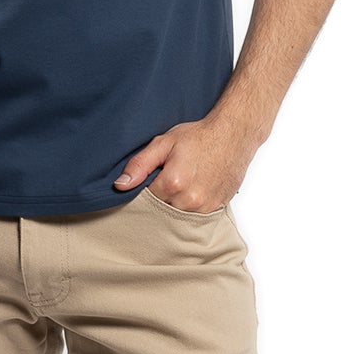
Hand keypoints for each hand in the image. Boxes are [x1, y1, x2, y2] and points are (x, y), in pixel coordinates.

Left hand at [113, 116, 252, 212]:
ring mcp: (205, 208)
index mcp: (173, 183)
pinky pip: (194, 218)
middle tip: (166, 183)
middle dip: (159, 201)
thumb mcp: (164, 143)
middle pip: (161, 212)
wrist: (234, 135)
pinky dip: (190, 210)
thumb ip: (140, 165)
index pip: (145, 200)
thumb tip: (120, 185)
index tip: (150, 182)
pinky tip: (193, 193)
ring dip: (174, 207)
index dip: (145, 192)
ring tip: (181, 187)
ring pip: (177, 217)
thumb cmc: (199, 136)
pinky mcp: (216, 210)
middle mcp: (189, 200)